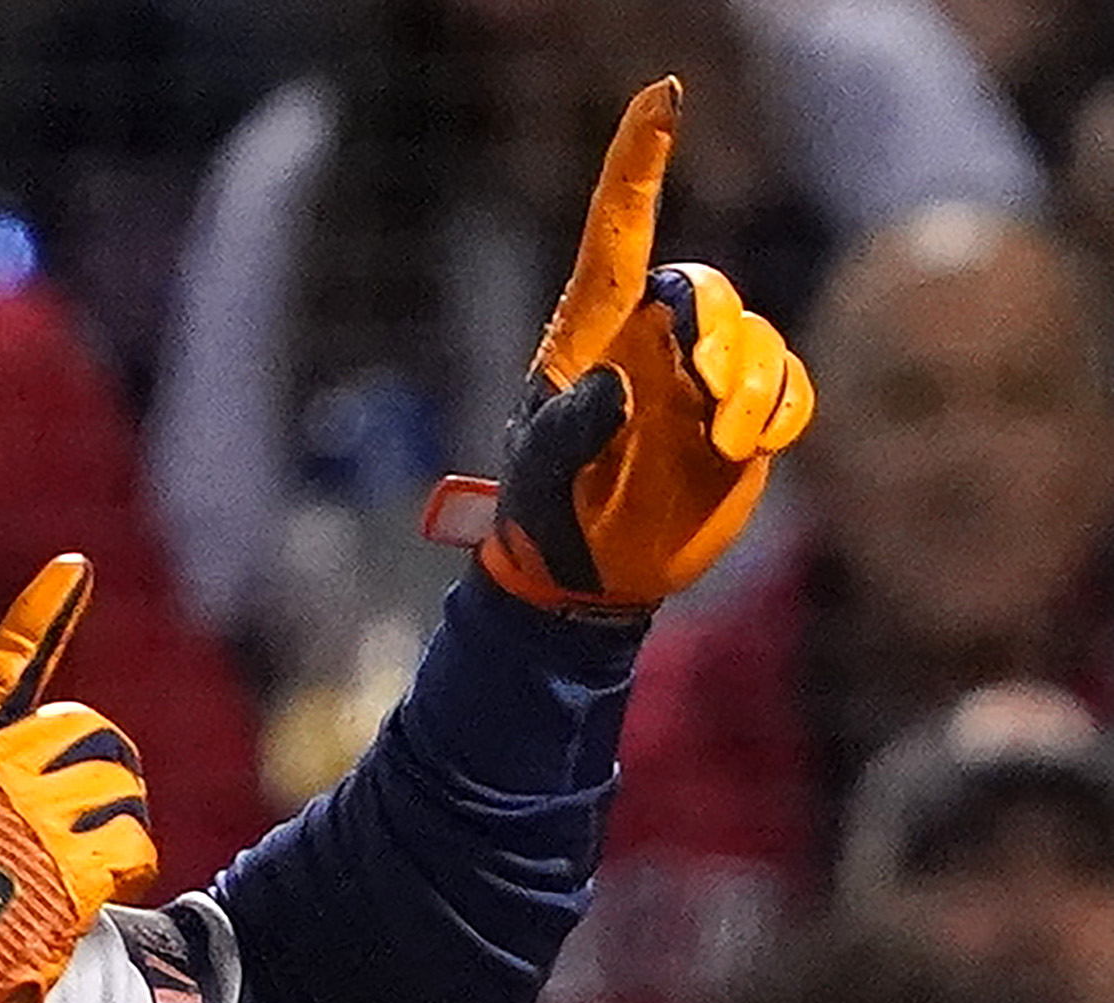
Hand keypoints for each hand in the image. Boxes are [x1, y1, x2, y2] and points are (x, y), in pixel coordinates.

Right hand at [0, 555, 156, 1002]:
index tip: (72, 571)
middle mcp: (1, 771)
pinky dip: (129, 866)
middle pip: (93, 734)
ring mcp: (41, 815)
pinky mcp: (75, 865)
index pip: (7, 668)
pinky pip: (133, 843)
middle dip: (103, 774)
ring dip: (119, 823)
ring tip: (90, 866)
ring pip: (122, 786)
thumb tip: (8, 808)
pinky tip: (102, 890)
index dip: (43, 615)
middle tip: (88, 822)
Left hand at [432, 78, 814, 616]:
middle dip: (718, 331)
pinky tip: (750, 448)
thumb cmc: (545, 517)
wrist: (586, 581)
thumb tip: (619, 379)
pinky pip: (790, 385)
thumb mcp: (538, 475)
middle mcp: (651, 341)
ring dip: (753, 385)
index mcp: (589, 333)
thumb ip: (569, 427)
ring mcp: (702, 378)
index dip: (639, 161)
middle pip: (705, 288)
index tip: (662, 95)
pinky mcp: (745, 418)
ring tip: (722, 445)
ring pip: (756, 338)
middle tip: (707, 396)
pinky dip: (784, 408)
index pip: (618, 230)